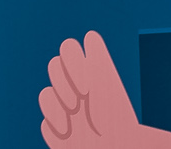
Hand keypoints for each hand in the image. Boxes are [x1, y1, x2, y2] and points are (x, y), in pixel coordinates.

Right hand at [39, 31, 143, 147]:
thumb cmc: (124, 126)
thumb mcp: (113, 90)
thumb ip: (101, 63)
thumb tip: (91, 37)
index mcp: (90, 74)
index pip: (69, 49)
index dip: (72, 59)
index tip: (89, 79)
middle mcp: (76, 90)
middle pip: (53, 66)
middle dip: (62, 79)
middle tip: (82, 96)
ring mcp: (65, 111)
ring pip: (46, 94)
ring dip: (56, 103)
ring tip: (74, 112)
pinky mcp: (58, 133)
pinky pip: (46, 124)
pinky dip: (54, 126)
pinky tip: (68, 131)